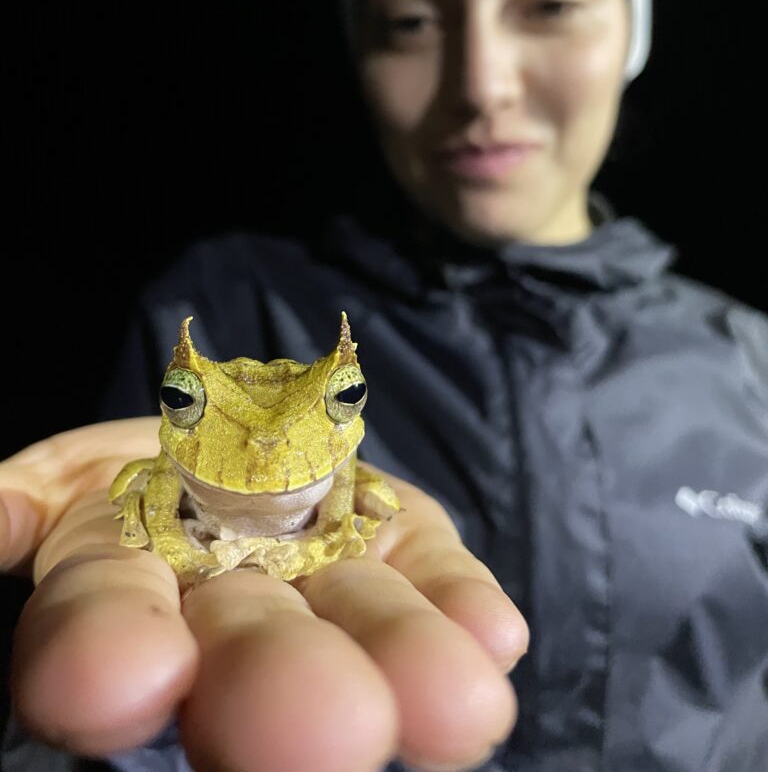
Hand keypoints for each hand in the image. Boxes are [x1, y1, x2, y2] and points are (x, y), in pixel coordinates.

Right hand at [0, 418, 527, 771]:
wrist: (255, 429)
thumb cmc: (152, 463)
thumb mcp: (76, 476)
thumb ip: (32, 500)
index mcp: (134, 583)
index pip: (110, 624)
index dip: (111, 653)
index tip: (129, 680)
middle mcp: (236, 603)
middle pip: (250, 650)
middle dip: (279, 688)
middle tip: (332, 731)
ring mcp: (335, 579)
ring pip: (364, 628)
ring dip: (404, 664)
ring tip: (459, 707)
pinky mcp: (413, 547)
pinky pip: (444, 582)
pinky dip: (467, 610)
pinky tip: (493, 637)